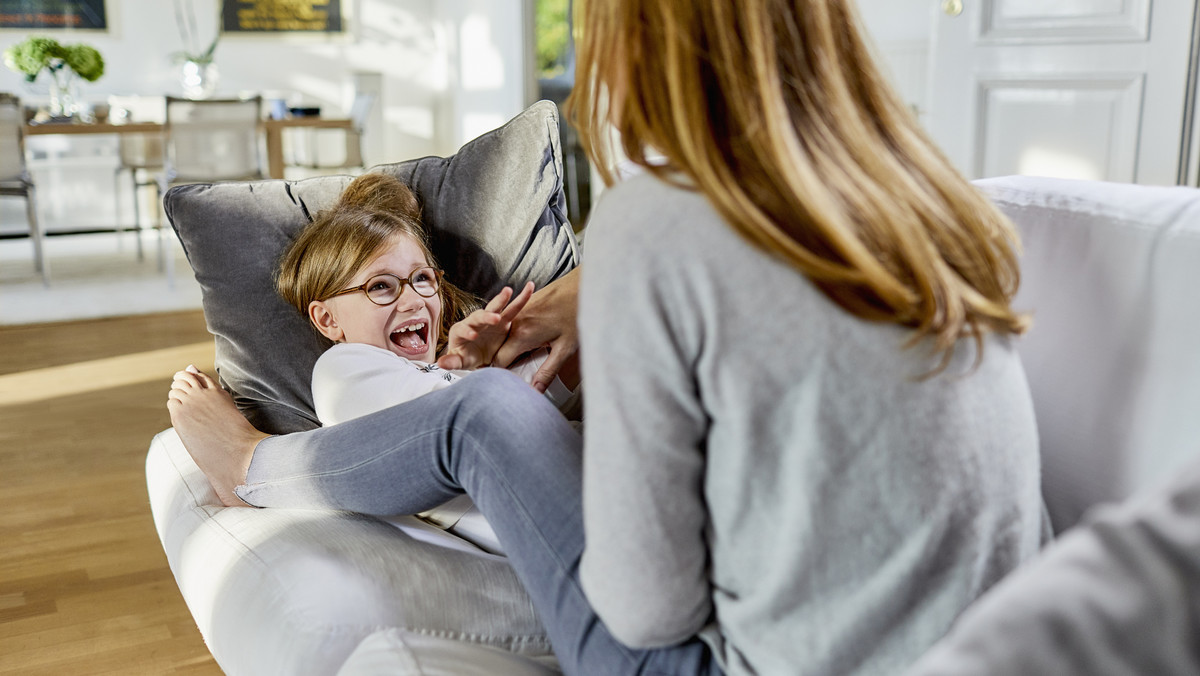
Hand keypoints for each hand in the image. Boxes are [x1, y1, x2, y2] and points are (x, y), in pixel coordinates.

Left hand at [439, 282, 534, 370]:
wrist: (478, 353)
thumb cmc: (467, 355)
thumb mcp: (460, 361)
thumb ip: (452, 361)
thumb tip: (440, 363)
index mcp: (461, 330)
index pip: (462, 329)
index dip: (467, 331)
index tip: (473, 335)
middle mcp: (474, 321)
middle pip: (479, 316)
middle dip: (486, 316)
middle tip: (494, 318)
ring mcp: (489, 319)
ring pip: (495, 307)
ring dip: (501, 300)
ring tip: (508, 291)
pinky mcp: (503, 320)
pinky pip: (513, 308)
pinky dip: (521, 298)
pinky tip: (530, 288)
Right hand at [493, 267, 580, 392]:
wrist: (584, 285)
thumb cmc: (577, 316)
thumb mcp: (564, 349)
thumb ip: (548, 371)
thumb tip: (535, 390)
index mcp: (522, 335)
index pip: (499, 360)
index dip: (503, 372)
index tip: (511, 380)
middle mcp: (516, 322)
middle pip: (500, 348)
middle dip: (508, 360)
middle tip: (522, 369)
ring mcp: (520, 310)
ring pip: (506, 335)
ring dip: (514, 346)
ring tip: (531, 353)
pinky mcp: (526, 303)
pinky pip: (515, 323)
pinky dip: (520, 333)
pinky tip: (537, 337)